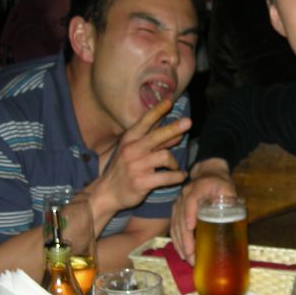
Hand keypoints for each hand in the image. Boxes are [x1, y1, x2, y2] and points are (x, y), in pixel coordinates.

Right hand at [88, 99, 191, 223]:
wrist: (107, 193)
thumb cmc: (125, 170)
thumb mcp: (136, 152)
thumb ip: (157, 143)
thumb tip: (178, 133)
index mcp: (129, 139)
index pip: (144, 121)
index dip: (157, 110)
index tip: (170, 100)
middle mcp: (131, 150)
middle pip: (156, 136)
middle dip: (173, 128)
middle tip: (188, 122)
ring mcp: (135, 166)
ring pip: (165, 157)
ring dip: (175, 163)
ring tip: (176, 168)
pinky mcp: (141, 182)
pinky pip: (167, 177)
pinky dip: (177, 176)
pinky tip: (180, 176)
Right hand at [170, 157, 235, 262]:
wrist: (208, 174)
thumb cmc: (220, 183)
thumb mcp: (228, 188)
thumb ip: (230, 200)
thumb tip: (234, 217)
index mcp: (198, 188)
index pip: (191, 200)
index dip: (189, 213)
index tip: (190, 227)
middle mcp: (184, 195)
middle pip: (181, 217)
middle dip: (185, 238)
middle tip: (191, 255)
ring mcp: (178, 203)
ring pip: (175, 224)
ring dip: (180, 242)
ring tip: (187, 258)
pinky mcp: (176, 211)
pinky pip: (173, 226)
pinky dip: (176, 240)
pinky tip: (181, 252)